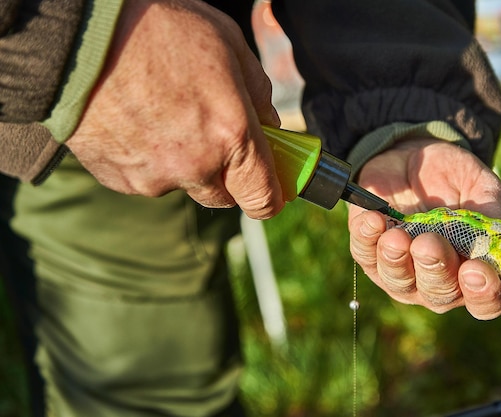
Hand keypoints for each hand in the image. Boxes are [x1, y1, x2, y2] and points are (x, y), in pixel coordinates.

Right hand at [66, 0, 283, 218]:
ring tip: (165, 113)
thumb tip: (269, 126)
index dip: (270, 198)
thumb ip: (258, 94)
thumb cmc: (157, 28)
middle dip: (227, 175)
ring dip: (183, 162)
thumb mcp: (229, 43)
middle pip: (223, 197)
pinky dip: (149, 159)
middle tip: (216, 137)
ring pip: (183, 184)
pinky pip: (146, 178)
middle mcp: (195, 166)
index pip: (262, 199)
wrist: (79, 34)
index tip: (271, 191)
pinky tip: (138, 121)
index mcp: (231, 135)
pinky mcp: (118, 179)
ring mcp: (153, 177)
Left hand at [349, 138, 500, 319]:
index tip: (475, 269)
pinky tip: (373, 220)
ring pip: (397, 280)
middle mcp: (439, 282)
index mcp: (475, 271)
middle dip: (433, 269)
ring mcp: (401, 272)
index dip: (482, 293)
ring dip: (396, 259)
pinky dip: (367, 239)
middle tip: (429, 243)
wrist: (414, 158)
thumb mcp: (481, 187)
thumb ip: (491, 214)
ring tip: (396, 236)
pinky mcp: (368, 253)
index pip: (485, 300)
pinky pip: (364, 254)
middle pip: (438, 294)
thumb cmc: (454, 180)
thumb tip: (490, 240)